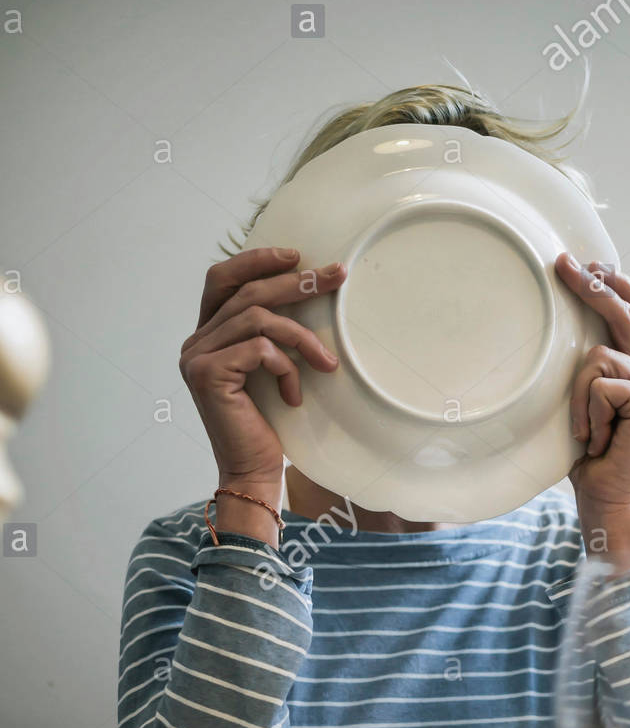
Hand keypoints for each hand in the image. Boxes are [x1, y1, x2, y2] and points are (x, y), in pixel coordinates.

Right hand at [180, 247, 345, 537]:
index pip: (221, 278)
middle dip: (296, 281)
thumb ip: (267, 333)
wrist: (253, 472)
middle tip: (336, 275)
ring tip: (328, 362)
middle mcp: (194, 343)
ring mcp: (197, 358)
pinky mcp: (209, 375)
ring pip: (258, 319)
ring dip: (302, 337)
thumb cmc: (268, 424)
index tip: (296, 256)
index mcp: (206, 336)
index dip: (256, 260)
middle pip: (247, 292)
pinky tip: (295, 395)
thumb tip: (302, 284)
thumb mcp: (269, 368)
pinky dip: (287, 368)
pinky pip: (261, 350)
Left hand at [555, 255, 629, 558]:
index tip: (588, 262)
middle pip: (628, 312)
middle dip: (594, 285)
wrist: (607, 497)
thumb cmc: (589, 455)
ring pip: (598, 355)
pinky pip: (600, 385)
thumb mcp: (585, 401)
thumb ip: (589, 369)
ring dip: (577, 395)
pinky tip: (595, 440)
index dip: (617, 283)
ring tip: (584, 430)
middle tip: (563, 264)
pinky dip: (585, 413)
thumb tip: (562, 329)